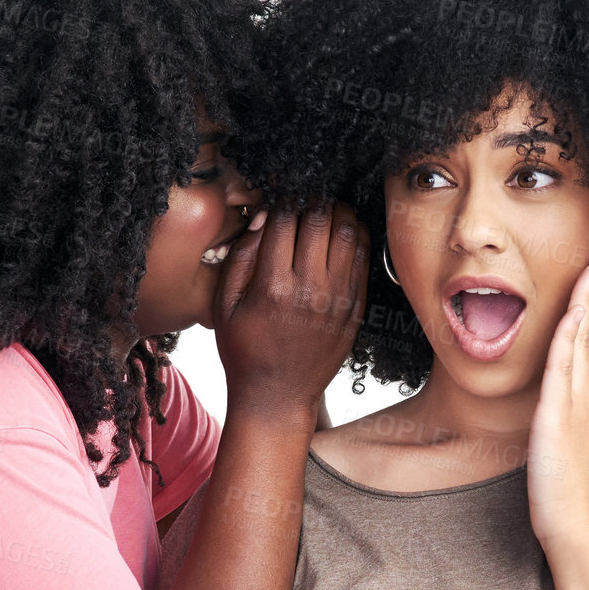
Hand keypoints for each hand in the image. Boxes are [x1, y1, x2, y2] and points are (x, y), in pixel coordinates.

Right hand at [212, 198, 368, 418]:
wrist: (277, 396)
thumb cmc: (244, 350)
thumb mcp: (225, 305)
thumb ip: (241, 257)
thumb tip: (263, 215)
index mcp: (272, 287)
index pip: (285, 219)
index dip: (283, 197)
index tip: (280, 193)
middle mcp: (309, 290)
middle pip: (321, 217)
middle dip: (312, 198)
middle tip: (305, 196)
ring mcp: (337, 299)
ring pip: (349, 232)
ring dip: (338, 211)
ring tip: (325, 210)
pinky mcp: (355, 309)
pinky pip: (364, 258)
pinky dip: (356, 235)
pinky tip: (341, 232)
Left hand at [526, 247, 588, 553]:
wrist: (577, 526)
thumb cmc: (572, 492)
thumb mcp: (574, 443)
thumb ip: (573, 417)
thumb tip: (567, 402)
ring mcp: (578, 404)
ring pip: (587, 340)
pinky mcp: (558, 416)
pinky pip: (565, 368)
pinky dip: (571, 337)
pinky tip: (574, 311)